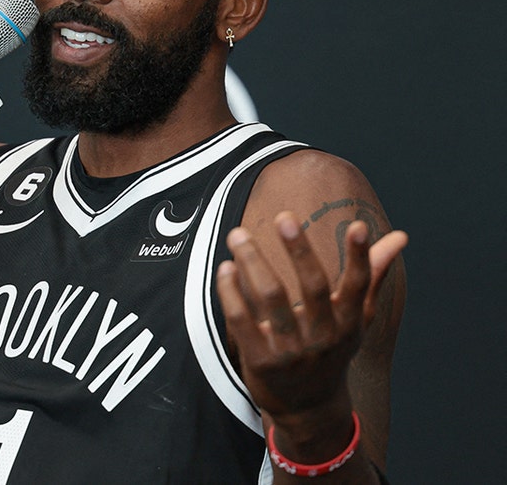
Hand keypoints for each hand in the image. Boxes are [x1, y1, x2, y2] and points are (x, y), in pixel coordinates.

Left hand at [216, 212, 406, 420]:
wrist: (307, 408)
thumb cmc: (331, 350)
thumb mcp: (356, 318)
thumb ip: (372, 274)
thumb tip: (399, 236)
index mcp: (349, 322)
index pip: (359, 285)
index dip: (360, 257)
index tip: (357, 226)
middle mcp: (324, 336)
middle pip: (313, 287)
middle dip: (299, 249)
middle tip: (285, 216)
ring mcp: (292, 351)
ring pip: (272, 298)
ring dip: (254, 262)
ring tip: (238, 235)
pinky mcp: (261, 361)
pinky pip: (242, 320)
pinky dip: (231, 292)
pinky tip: (226, 268)